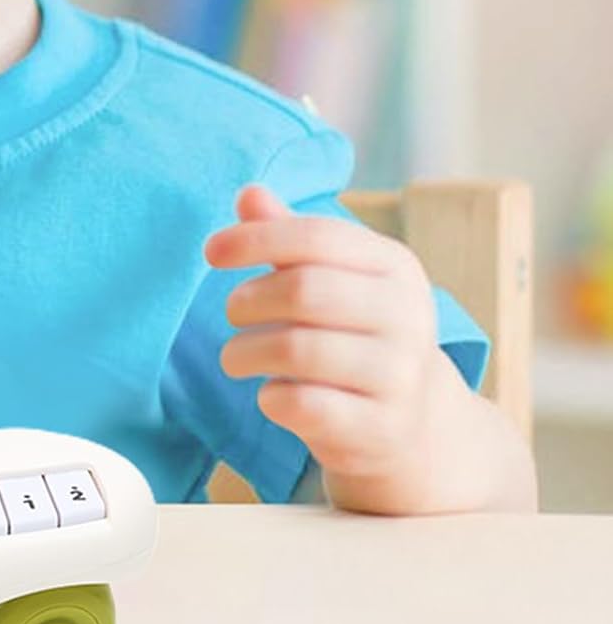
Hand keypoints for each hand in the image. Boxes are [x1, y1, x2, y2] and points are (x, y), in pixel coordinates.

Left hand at [203, 184, 445, 489]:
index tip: (211, 252)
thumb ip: (288, 236)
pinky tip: (269, 394)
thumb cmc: (352, 332)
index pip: (318, 237)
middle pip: (305, 290)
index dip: (256, 238)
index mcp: (395, 268)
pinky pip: (304, 405)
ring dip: (246, 352)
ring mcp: (400, 376)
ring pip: (298, 350)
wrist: (412, 421)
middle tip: (232, 313)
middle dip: (248, 300)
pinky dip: (270, 397)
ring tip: (236, 356)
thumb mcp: (330, 277)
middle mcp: (408, 317)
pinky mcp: (382, 428)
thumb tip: (248, 194)